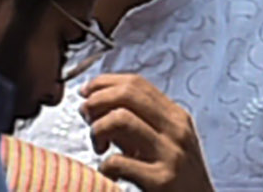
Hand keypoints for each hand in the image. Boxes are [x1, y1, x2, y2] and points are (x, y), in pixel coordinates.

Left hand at [80, 74, 211, 191]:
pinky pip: (119, 161)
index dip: (103, 83)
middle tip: (87, 118)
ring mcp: (171, 154)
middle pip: (127, 93)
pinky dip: (105, 166)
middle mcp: (176, 130)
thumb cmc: (174, 178)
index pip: (136, 83)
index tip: (85, 93)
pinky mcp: (163, 179)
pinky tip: (109, 174)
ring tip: (99, 147)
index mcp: (176, 117)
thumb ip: (133, 122)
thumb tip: (92, 104)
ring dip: (98, 130)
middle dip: (96, 100)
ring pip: (121, 118)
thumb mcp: (159, 143)